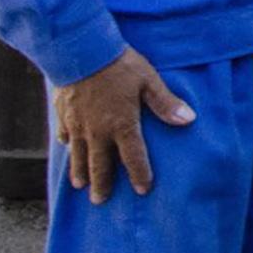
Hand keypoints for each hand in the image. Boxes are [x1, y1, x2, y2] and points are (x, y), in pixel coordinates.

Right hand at [54, 47, 192, 202]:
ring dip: (80, 172)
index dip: (139, 175)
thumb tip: (189, 120)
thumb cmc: (120, 65)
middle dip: (101, 185)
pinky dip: (66, 146)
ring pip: (78, 156)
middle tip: (100, 201)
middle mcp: (98, 132)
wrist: (81, 51)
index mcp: (122, 125)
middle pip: (99, 165)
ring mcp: (77, 125)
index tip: (143, 190)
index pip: (133, 158)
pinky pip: (64, 135)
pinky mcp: (63, 115)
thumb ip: (166, 103)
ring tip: (81, 186)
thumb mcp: (149, 81)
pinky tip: (67, 150)